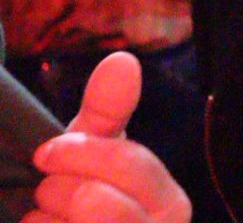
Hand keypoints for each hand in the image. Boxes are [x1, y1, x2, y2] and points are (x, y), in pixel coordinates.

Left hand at [24, 52, 189, 222]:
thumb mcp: (93, 157)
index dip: (79, 154)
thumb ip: (108, 111)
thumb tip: (123, 59)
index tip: (47, 154)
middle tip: (50, 200)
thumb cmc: (79, 208)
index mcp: (171, 203)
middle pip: (95, 201)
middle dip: (55, 194)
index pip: (128, 164)